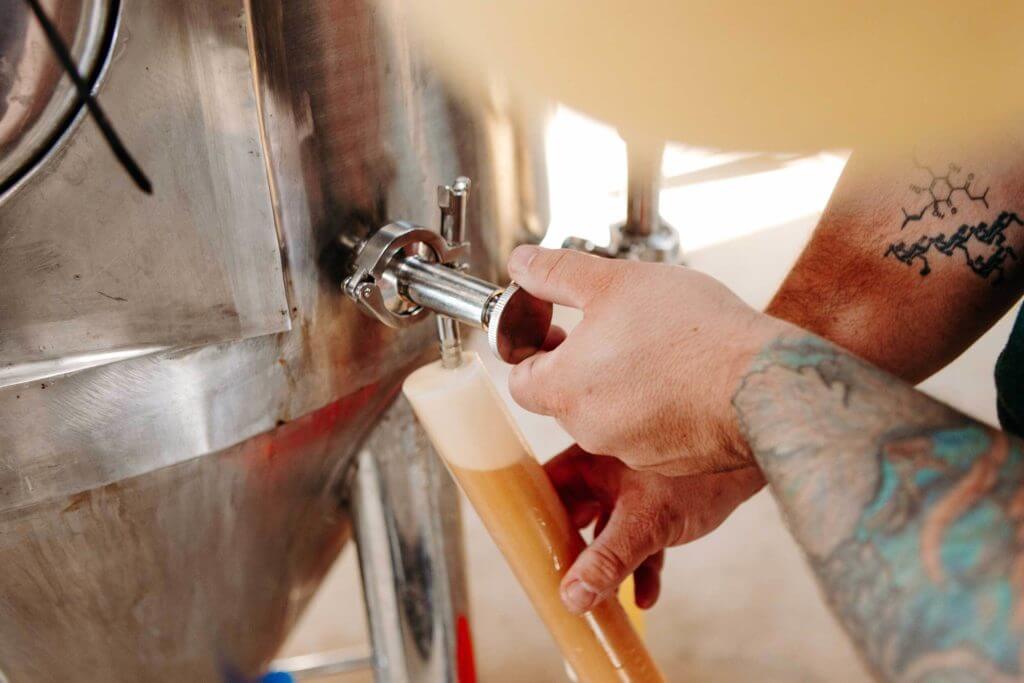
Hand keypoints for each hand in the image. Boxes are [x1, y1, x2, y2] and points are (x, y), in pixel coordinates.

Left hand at [507, 245, 786, 475]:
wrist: (762, 383)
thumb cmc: (691, 332)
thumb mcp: (613, 282)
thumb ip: (556, 273)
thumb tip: (521, 263)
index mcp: (564, 390)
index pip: (520, 380)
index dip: (532, 349)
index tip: (556, 328)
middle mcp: (590, 430)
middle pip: (565, 397)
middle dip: (581, 363)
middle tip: (614, 328)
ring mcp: (632, 451)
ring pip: (608, 414)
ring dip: (620, 384)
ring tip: (658, 347)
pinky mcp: (672, 462)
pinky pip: (649, 432)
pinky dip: (656, 407)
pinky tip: (685, 376)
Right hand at [546, 445, 764, 613]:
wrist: (753, 461)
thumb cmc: (698, 475)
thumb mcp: (646, 522)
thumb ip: (608, 560)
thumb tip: (572, 596)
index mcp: (590, 460)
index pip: (545, 488)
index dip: (533, 518)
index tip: (528, 552)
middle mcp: (605, 472)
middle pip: (572, 514)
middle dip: (570, 551)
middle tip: (564, 584)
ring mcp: (631, 489)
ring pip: (606, 532)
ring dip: (607, 567)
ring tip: (605, 601)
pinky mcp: (657, 506)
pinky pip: (639, 540)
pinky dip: (641, 566)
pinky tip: (648, 595)